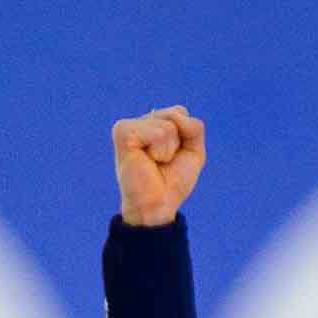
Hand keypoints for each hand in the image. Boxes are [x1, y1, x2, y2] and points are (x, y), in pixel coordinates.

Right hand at [112, 106, 206, 225]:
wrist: (157, 205)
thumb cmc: (172, 182)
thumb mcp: (194, 152)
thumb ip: (194, 127)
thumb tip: (177, 115)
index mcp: (152, 124)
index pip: (180, 112)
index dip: (185, 137)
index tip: (171, 157)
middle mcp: (139, 123)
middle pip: (175, 115)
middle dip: (178, 143)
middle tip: (162, 162)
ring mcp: (129, 126)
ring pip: (168, 125)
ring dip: (168, 149)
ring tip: (154, 163)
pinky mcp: (123, 133)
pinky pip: (157, 132)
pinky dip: (159, 150)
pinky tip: (147, 161)